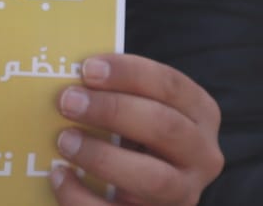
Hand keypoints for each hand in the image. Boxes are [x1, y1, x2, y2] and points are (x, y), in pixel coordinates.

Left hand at [49, 54, 222, 205]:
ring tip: (64, 141)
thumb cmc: (134, 132)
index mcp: (200, 113)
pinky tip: (59, 176)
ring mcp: (185, 193)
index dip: (128, 73)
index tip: (87, 69)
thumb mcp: (138, 106)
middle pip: (165, 127)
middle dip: (113, 111)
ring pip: (154, 178)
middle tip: (68, 102)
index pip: (170, 85)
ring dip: (103, 157)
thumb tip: (67, 77)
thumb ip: (116, 91)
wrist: (142, 185)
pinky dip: (83, 196)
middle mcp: (202, 155)